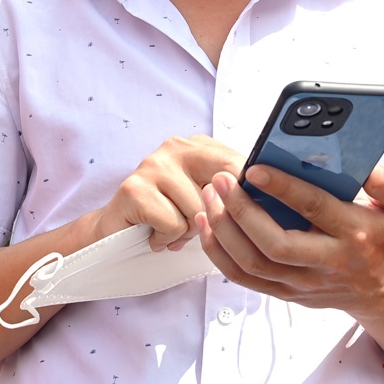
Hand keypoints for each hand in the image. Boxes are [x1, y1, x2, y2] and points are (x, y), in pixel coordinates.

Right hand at [84, 135, 245, 250]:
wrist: (115, 234)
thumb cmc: (168, 216)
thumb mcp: (205, 199)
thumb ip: (231, 192)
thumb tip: (268, 198)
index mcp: (198, 145)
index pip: (239, 165)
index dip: (245, 198)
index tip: (244, 216)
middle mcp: (175, 147)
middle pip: (222, 188)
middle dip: (214, 216)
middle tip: (196, 224)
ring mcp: (152, 165)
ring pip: (198, 211)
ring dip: (186, 232)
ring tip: (169, 228)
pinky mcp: (134, 189)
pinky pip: (174, 224)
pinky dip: (166, 238)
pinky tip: (154, 234)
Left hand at [194, 163, 383, 314]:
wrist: (381, 289)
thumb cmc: (380, 237)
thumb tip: (365, 167)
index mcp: (354, 234)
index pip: (314, 209)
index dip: (282, 188)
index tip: (255, 169)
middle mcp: (327, 262)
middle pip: (275, 244)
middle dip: (241, 211)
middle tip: (221, 181)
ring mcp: (303, 283)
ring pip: (253, 263)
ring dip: (223, 230)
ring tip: (209, 197)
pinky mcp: (285, 293)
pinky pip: (243, 277)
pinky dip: (218, 252)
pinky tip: (206, 223)